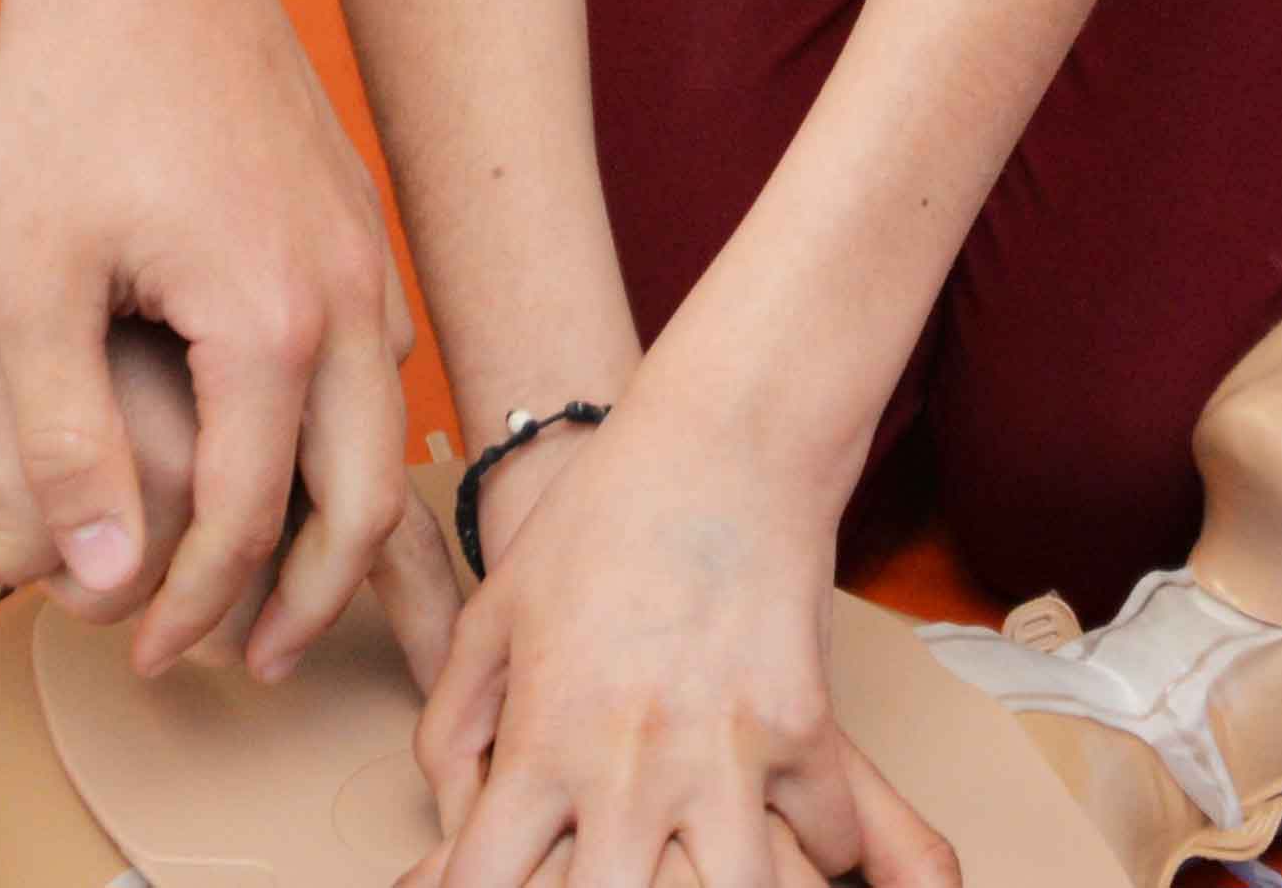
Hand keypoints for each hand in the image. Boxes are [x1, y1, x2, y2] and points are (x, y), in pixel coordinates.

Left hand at [0, 0, 451, 683]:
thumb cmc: (64, 93)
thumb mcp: (33, 273)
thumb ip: (63, 432)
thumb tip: (99, 571)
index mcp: (271, 317)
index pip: (253, 518)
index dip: (192, 604)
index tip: (136, 651)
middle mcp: (346, 289)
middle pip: (365, 494)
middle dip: (312, 597)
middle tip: (248, 662)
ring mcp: (361, 242)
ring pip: (388, 423)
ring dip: (340, 517)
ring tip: (269, 581)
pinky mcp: (350, 207)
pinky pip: (382, 355)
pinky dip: (349, 434)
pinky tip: (285, 447)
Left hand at [408, 389, 957, 887]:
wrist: (722, 438)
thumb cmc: (601, 517)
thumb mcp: (496, 613)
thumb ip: (458, 726)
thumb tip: (454, 823)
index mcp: (543, 742)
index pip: (483, 886)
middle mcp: (627, 766)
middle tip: (612, 875)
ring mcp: (723, 752)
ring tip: (703, 869)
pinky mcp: (802, 726)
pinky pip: (827, 837)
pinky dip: (815, 848)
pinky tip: (789, 829)